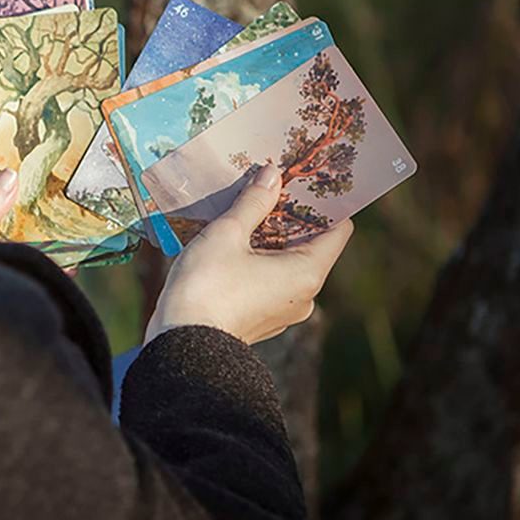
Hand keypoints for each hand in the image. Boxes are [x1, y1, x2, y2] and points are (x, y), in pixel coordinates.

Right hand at [144, 162, 353, 345]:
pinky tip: (232, 248)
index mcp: (307, 271)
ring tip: (243, 217)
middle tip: (267, 190)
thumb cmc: (207, 286)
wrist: (181, 344)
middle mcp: (305, 295)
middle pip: (310, 245)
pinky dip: (257, 263)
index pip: (338, 229)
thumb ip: (253, 202)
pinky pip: (270, 283)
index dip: (325, 204)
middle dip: (289, 218)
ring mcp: (284, 311)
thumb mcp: (228, 233)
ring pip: (287, 264)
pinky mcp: (262, 320)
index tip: (304, 183)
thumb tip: (271, 175)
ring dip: (269, 240)